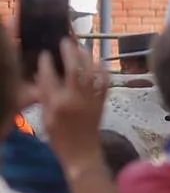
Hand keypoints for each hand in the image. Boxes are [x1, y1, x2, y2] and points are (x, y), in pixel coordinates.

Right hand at [36, 40, 107, 170]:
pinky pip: (104, 79)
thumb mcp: (45, 118)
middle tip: (65, 41)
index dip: (46, 63)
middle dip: (69, 52)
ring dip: (86, 56)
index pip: (49, 77)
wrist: (82, 151)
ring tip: (80, 46)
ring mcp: (91, 98)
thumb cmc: (59, 137)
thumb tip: (42, 75)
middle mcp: (75, 99)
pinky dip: (101, 68)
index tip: (45, 53)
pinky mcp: (103, 100)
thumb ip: (44, 96)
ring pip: (90, 71)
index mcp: (56, 104)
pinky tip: (97, 61)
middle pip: (73, 69)